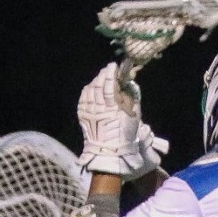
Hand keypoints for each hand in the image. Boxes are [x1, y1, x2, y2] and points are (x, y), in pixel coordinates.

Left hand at [77, 63, 167, 179]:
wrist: (111, 150)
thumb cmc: (125, 133)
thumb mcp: (134, 115)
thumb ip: (133, 97)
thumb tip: (129, 83)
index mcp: (112, 108)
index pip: (109, 86)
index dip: (111, 74)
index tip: (113, 66)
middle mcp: (98, 108)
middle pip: (98, 86)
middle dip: (103, 75)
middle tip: (108, 70)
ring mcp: (88, 112)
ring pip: (90, 90)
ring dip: (95, 81)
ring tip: (101, 77)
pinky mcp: (82, 115)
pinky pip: (83, 98)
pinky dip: (88, 90)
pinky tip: (92, 87)